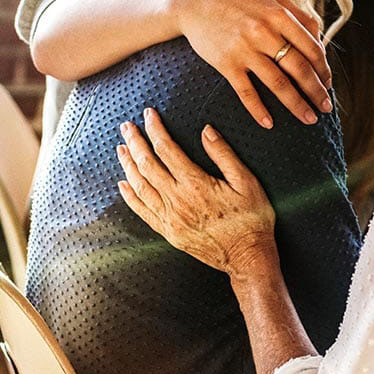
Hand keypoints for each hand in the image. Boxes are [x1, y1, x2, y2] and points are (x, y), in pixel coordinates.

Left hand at [116, 108, 278, 277]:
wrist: (248, 257)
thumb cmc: (252, 220)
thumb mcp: (247, 182)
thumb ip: (224, 155)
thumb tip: (206, 132)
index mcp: (196, 184)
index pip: (167, 150)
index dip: (155, 130)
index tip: (149, 116)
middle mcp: (178, 201)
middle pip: (147, 165)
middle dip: (135, 143)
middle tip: (126, 127)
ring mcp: (170, 218)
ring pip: (140, 186)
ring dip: (128, 165)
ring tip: (121, 148)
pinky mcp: (169, 232)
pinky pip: (142, 211)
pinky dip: (130, 196)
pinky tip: (123, 184)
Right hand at [170, 0, 332, 127]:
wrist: (196, 3)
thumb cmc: (241, 3)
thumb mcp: (272, 1)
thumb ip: (299, 18)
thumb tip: (322, 46)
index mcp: (279, 15)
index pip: (312, 48)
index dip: (324, 70)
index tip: (328, 85)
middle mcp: (264, 32)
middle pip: (299, 69)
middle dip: (317, 92)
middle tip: (326, 108)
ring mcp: (245, 49)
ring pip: (278, 84)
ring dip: (297, 105)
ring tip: (310, 119)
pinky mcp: (226, 63)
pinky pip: (246, 92)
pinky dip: (258, 110)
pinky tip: (269, 124)